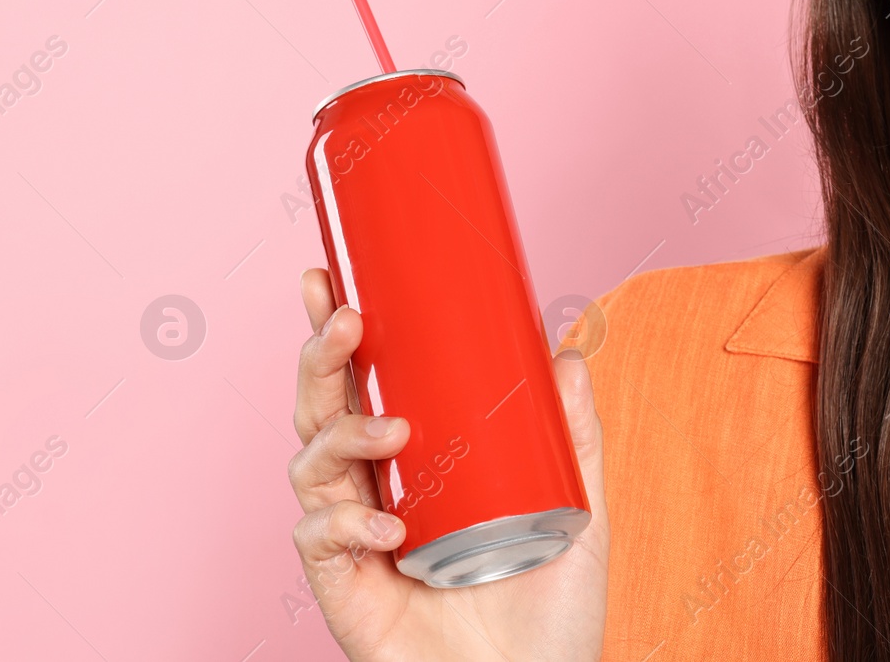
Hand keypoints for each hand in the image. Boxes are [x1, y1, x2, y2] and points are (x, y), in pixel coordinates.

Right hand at [288, 268, 609, 660]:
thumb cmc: (549, 609)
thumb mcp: (579, 509)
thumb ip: (574, 438)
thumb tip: (571, 353)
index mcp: (418, 460)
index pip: (367, 382)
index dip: (340, 333)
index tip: (333, 278)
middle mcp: (377, 487)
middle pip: (322, 407)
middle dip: (322, 355)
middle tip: (348, 319)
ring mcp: (355, 536)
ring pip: (311, 460)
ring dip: (344, 431)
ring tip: (394, 432)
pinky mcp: (344, 588)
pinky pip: (319, 538)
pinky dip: (348, 522)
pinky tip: (391, 526)